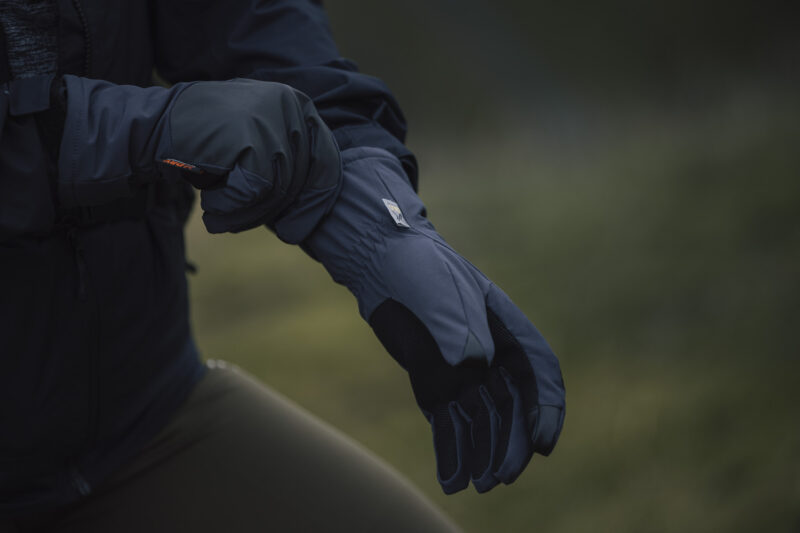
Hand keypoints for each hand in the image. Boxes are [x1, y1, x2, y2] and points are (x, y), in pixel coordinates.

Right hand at [57, 76, 340, 241]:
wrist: (154, 130)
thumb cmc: (210, 149)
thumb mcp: (260, 150)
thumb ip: (291, 169)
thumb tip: (317, 215)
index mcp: (300, 106)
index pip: (327, 166)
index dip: (313, 206)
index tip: (293, 232)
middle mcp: (291, 106)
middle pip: (301, 183)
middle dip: (270, 211)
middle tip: (235, 220)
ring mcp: (272, 118)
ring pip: (278, 191)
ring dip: (246, 213)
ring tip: (217, 212)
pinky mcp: (250, 137)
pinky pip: (254, 191)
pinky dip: (230, 205)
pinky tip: (210, 199)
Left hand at [305, 147, 565, 493]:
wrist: (379, 259)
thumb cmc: (416, 265)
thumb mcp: (439, 289)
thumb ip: (458, 326)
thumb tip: (472, 368)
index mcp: (505, 325)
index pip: (539, 371)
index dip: (547, 409)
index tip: (543, 444)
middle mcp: (489, 351)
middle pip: (514, 405)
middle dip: (513, 443)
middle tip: (502, 476)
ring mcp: (462, 367)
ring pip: (483, 419)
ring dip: (485, 453)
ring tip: (480, 485)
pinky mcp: (434, 379)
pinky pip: (449, 420)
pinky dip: (452, 449)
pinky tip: (452, 477)